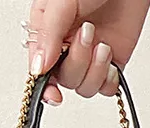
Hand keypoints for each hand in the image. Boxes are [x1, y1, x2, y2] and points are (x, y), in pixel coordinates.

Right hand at [24, 0, 149, 104]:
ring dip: (95, 70)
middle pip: (65, 80)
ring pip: (85, 87)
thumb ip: (48, 35)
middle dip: (78, 63)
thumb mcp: (60, 3)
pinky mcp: (111, 63)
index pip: (40, 70)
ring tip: (101, 44)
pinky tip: (110, 58)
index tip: (55, 96)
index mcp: (45, 32)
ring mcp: (89, 57)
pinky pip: (107, 88)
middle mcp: (65, 47)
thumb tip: (38, 69)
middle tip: (87, 34)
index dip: (46, 87)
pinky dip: (109, 80)